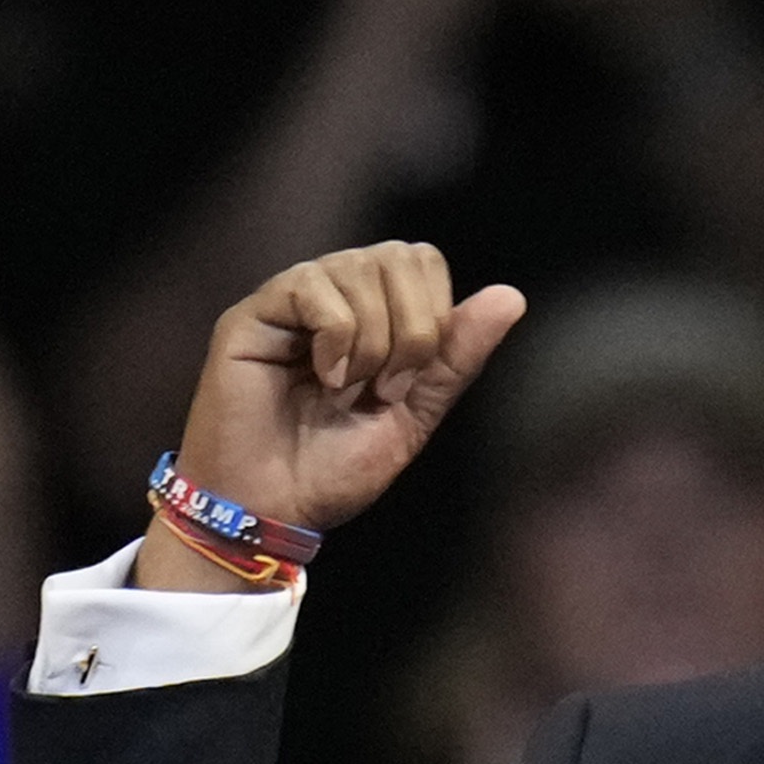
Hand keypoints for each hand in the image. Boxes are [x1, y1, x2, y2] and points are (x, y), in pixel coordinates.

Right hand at [138, 243, 525, 591]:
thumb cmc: (335, 469)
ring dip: (373, 342)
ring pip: (357, 267)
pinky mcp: (253, 313)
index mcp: (372, 312)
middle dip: (412, 329)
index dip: (435, 314)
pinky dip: (335, 337)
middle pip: (398, 255)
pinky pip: (313, 286)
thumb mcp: (415, 414)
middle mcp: (332, 294)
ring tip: (347, 391)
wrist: (276, 508)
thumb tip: (511, 297)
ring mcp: (292, 300)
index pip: (422, 260)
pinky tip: (323, 378)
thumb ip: (456, 356)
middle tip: (386, 389)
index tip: (411, 382)